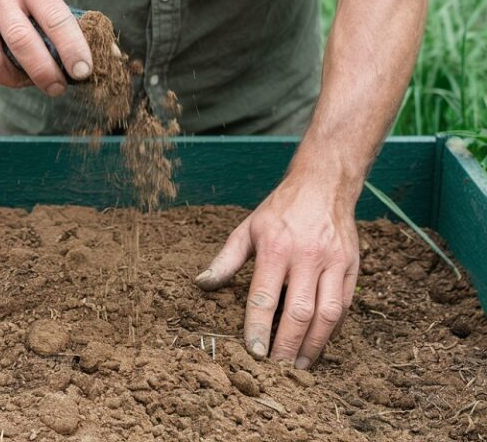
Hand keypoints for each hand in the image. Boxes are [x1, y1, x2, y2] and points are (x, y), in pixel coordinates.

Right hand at [0, 0, 92, 94]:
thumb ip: (66, 23)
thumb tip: (110, 58)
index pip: (55, 19)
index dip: (72, 49)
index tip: (83, 72)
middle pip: (23, 44)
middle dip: (45, 74)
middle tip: (57, 88)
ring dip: (14, 79)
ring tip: (25, 77)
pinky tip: (0, 65)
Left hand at [195, 173, 359, 368]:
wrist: (323, 184)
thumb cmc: (280, 210)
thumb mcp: (247, 228)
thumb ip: (226, 259)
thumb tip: (202, 284)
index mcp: (276, 247)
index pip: (264, 296)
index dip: (258, 328)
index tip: (253, 353)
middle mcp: (307, 255)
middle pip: (299, 313)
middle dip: (286, 346)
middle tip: (276, 371)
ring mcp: (333, 262)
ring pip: (327, 315)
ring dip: (313, 346)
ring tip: (298, 365)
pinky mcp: (352, 267)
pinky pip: (344, 306)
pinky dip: (331, 330)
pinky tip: (317, 342)